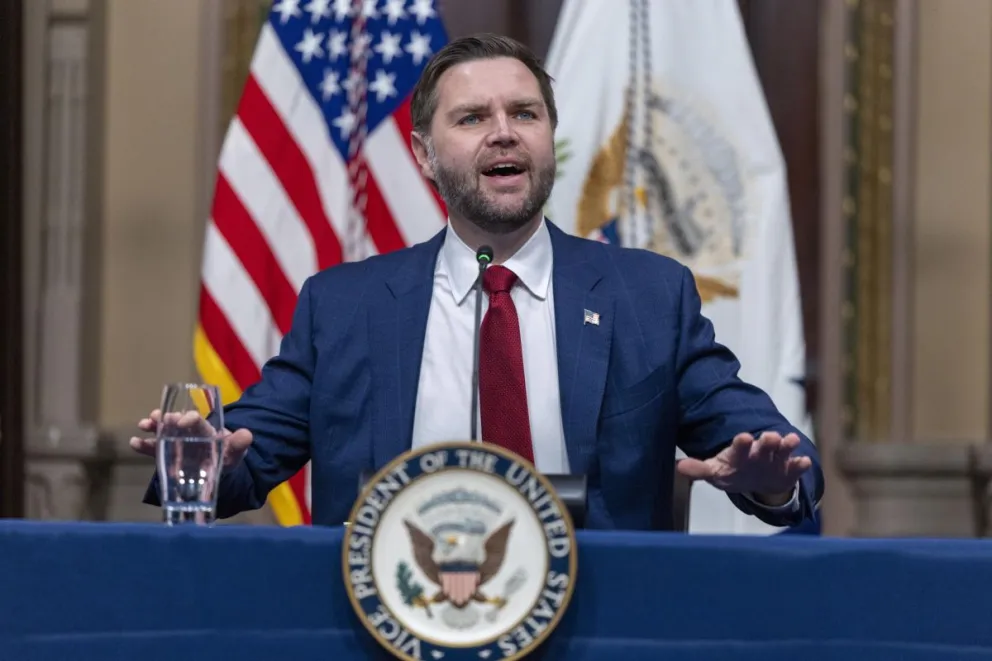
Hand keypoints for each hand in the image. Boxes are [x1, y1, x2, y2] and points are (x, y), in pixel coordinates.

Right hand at [129, 409, 252, 467]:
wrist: (218, 470)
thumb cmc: (227, 456)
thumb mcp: (235, 452)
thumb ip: (240, 445)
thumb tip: (247, 435)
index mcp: (205, 430)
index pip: (197, 421)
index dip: (189, 418)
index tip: (181, 420)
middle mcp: (189, 433)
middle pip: (176, 423)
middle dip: (167, 419)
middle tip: (158, 417)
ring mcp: (176, 443)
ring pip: (163, 432)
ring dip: (153, 427)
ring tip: (144, 424)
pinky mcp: (167, 454)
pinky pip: (154, 449)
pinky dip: (144, 445)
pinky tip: (134, 442)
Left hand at [676, 431, 810, 498]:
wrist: (757, 480)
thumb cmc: (733, 470)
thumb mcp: (715, 471)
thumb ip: (700, 469)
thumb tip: (678, 467)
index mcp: (739, 452)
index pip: (739, 446)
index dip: (741, 443)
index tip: (744, 436)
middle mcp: (758, 453)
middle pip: (763, 445)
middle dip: (767, 441)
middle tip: (770, 437)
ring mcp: (775, 460)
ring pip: (782, 451)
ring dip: (786, 446)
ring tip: (790, 441)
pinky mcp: (788, 470)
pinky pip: (796, 467)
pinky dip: (800, 465)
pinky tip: (804, 462)